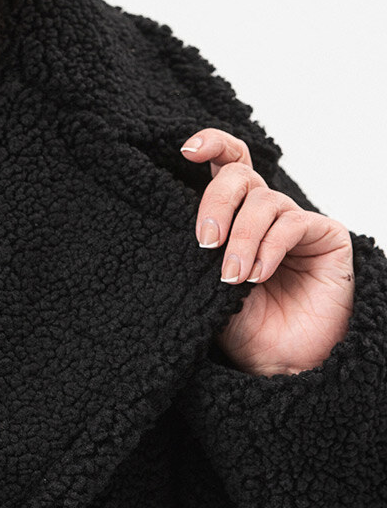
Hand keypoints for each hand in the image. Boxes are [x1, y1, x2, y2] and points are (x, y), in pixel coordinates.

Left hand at [180, 128, 354, 375]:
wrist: (280, 362)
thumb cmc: (244, 326)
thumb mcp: (206, 288)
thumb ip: (198, 252)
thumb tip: (182, 222)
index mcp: (235, 216)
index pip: (226, 164)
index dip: (211, 145)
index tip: (187, 150)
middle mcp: (266, 213)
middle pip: (240, 175)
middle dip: (217, 201)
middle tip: (205, 240)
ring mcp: (297, 222)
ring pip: (265, 201)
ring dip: (243, 238)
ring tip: (233, 276)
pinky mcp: (326, 236)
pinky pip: (293, 224)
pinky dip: (270, 247)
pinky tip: (259, 275)